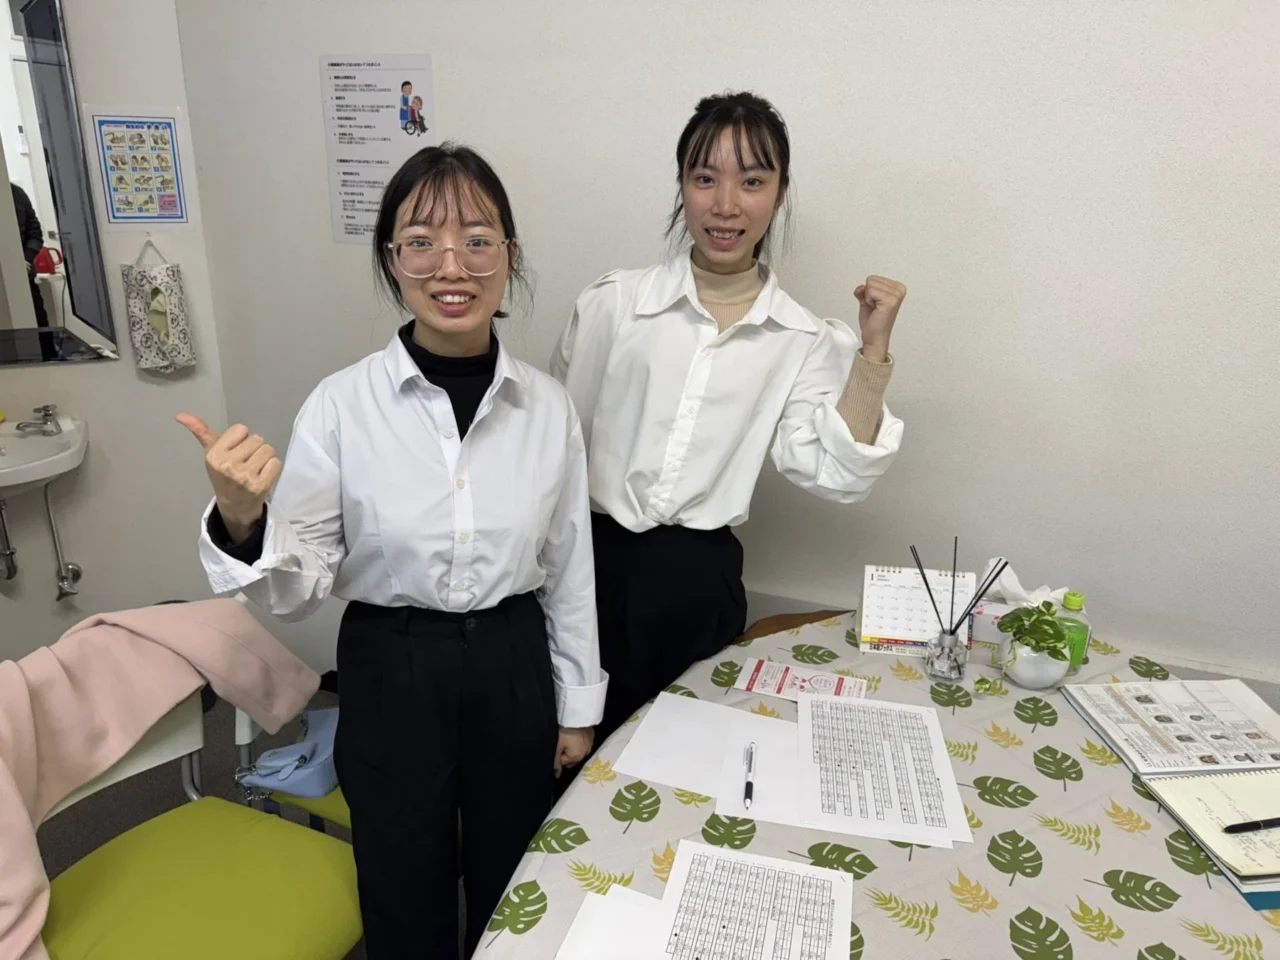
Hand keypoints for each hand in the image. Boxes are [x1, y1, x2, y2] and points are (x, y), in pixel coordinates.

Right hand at [177, 413, 281, 541]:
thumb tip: (179, 415)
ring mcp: (244, 477)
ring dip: (265, 457)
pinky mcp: (260, 485)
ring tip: (255, 469)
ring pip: (268, 449)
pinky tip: (262, 476)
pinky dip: (272, 468)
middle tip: (246, 463)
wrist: (235, 505)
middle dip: (254, 448)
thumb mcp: (211, 453)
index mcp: (214, 455)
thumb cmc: (224, 475)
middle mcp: (228, 465)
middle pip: (257, 439)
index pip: (241, 429)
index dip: (241, 439)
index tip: (235, 452)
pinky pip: (276, 463)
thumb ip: (201, 432)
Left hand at [554, 727, 593, 777]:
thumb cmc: (565, 731)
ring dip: (573, 747)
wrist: (577, 714)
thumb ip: (556, 762)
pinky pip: (583, 743)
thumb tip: (557, 776)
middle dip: (567, 753)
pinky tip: (575, 733)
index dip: (558, 755)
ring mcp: (590, 744)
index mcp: (577, 758)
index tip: (558, 746)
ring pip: (578, 751)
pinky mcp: (592, 736)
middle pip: (572, 758)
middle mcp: (586, 753)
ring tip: (568, 737)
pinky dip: (579, 741)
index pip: (564, 762)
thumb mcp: (558, 747)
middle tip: (562, 742)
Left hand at [854, 276, 906, 363]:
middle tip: (875, 307)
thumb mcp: (866, 300)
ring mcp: (896, 295)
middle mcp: (900, 289)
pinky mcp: (891, 300)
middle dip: (868, 294)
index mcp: (898, 287)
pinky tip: (876, 309)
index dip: (869, 292)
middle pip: (871, 279)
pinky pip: (870, 291)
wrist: (875, 337)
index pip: (873, 278)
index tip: (876, 303)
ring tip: (876, 309)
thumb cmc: (874, 321)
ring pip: (870, 284)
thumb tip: (860, 287)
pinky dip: (868, 301)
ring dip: (868, 298)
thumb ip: (863, 290)